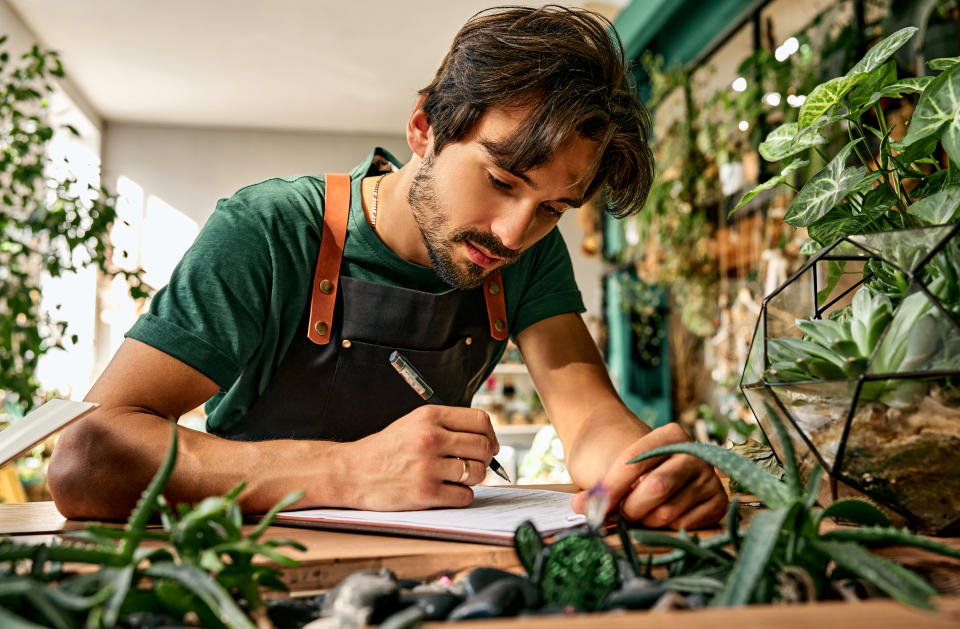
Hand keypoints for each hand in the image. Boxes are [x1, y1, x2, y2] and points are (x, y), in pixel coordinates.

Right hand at [341, 405, 498, 510]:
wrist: (352, 472)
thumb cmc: (387, 449)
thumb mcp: (413, 424)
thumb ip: (447, 427)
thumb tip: (487, 441)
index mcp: (429, 417)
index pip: (479, 420)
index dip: (490, 435)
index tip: (489, 445)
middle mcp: (430, 438)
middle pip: (482, 447)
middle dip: (485, 458)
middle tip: (475, 465)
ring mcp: (428, 466)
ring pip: (477, 473)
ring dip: (473, 478)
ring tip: (457, 478)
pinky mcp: (425, 493)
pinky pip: (464, 496)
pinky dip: (461, 496)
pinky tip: (448, 492)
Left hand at [571, 423, 726, 528]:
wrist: (639, 463)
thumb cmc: (618, 460)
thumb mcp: (604, 467)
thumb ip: (597, 488)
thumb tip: (580, 509)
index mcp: (672, 435)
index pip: (635, 462)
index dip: (610, 487)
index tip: (587, 503)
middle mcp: (696, 454)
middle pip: (656, 489)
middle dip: (629, 507)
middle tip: (619, 510)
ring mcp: (709, 480)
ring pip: (668, 513)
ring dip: (645, 520)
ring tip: (639, 511)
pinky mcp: (716, 505)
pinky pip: (685, 527)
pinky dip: (665, 529)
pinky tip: (659, 517)